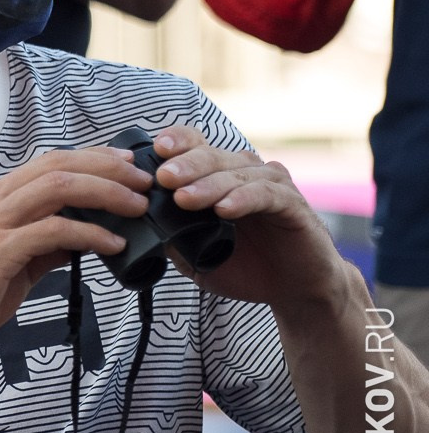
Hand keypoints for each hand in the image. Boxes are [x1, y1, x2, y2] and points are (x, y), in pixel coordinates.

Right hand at [0, 148, 151, 356]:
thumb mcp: (9, 261)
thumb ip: (42, 246)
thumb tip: (80, 238)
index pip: (50, 162)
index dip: (92, 157)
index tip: (126, 162)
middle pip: (58, 165)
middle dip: (108, 167)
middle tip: (143, 179)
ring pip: (58, 187)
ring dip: (105, 192)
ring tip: (136, 206)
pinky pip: (54, 231)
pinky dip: (90, 233)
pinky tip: (113, 244)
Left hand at [143, 125, 351, 308]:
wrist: (293, 290)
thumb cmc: (243, 266)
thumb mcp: (195, 255)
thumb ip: (170, 237)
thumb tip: (138, 225)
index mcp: (217, 175)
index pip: (194, 144)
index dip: (176, 142)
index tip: (156, 150)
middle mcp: (244, 172)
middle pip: (211, 155)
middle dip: (185, 165)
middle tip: (164, 179)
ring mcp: (271, 185)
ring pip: (236, 173)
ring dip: (209, 184)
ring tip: (184, 198)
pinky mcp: (293, 204)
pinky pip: (266, 194)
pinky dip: (243, 199)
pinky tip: (225, 209)